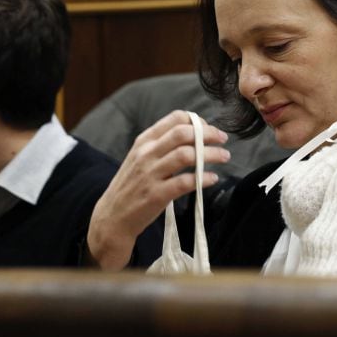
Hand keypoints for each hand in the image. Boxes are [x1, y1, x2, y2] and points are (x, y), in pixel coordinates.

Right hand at [86, 110, 229, 269]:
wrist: (112, 217)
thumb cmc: (132, 185)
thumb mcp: (140, 157)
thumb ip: (161, 144)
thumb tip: (194, 133)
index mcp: (144, 141)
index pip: (174, 119)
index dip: (197, 121)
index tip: (209, 129)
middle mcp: (146, 154)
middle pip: (183, 133)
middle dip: (208, 134)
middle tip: (223, 140)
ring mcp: (150, 174)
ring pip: (187, 155)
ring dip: (211, 154)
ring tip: (224, 157)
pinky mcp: (156, 195)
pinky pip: (185, 182)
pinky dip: (204, 178)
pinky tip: (213, 179)